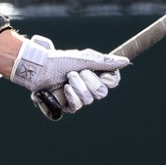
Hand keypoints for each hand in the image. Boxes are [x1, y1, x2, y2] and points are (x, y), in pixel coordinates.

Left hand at [6, 35, 126, 112]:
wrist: (39, 67)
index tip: (105, 74)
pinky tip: (64, 89)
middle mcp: (88, 86)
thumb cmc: (59, 60)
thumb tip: (126, 62)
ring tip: (67, 78)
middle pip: (102, 92)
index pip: (113, 81)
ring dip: (77, 86)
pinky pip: (77, 107)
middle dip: (89, 81)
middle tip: (76, 72)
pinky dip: (71, 96)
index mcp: (94, 73)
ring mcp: (78, 97)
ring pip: (89, 100)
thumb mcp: (84, 58)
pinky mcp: (67, 105)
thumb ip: (105, 62)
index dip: (111, 79)